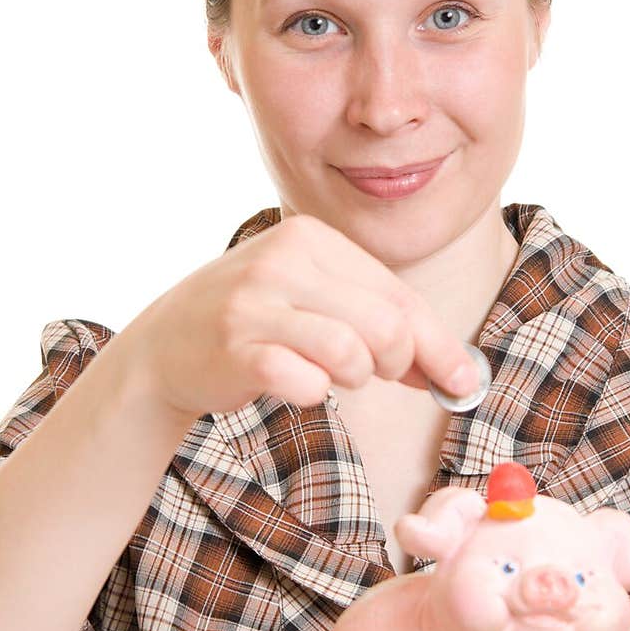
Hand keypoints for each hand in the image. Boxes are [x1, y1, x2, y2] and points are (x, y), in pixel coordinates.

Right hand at [119, 214, 478, 419]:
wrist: (165, 347)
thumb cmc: (255, 325)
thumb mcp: (315, 303)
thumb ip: (379, 327)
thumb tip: (454, 373)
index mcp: (310, 237)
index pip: (399, 297)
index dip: (438, 346)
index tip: (464, 383)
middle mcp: (282, 259)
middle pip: (387, 327)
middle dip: (396, 365)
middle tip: (373, 376)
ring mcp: (255, 302)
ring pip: (352, 354)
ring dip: (352, 379)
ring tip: (326, 373)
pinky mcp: (236, 346)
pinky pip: (306, 382)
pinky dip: (311, 393)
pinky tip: (292, 382)